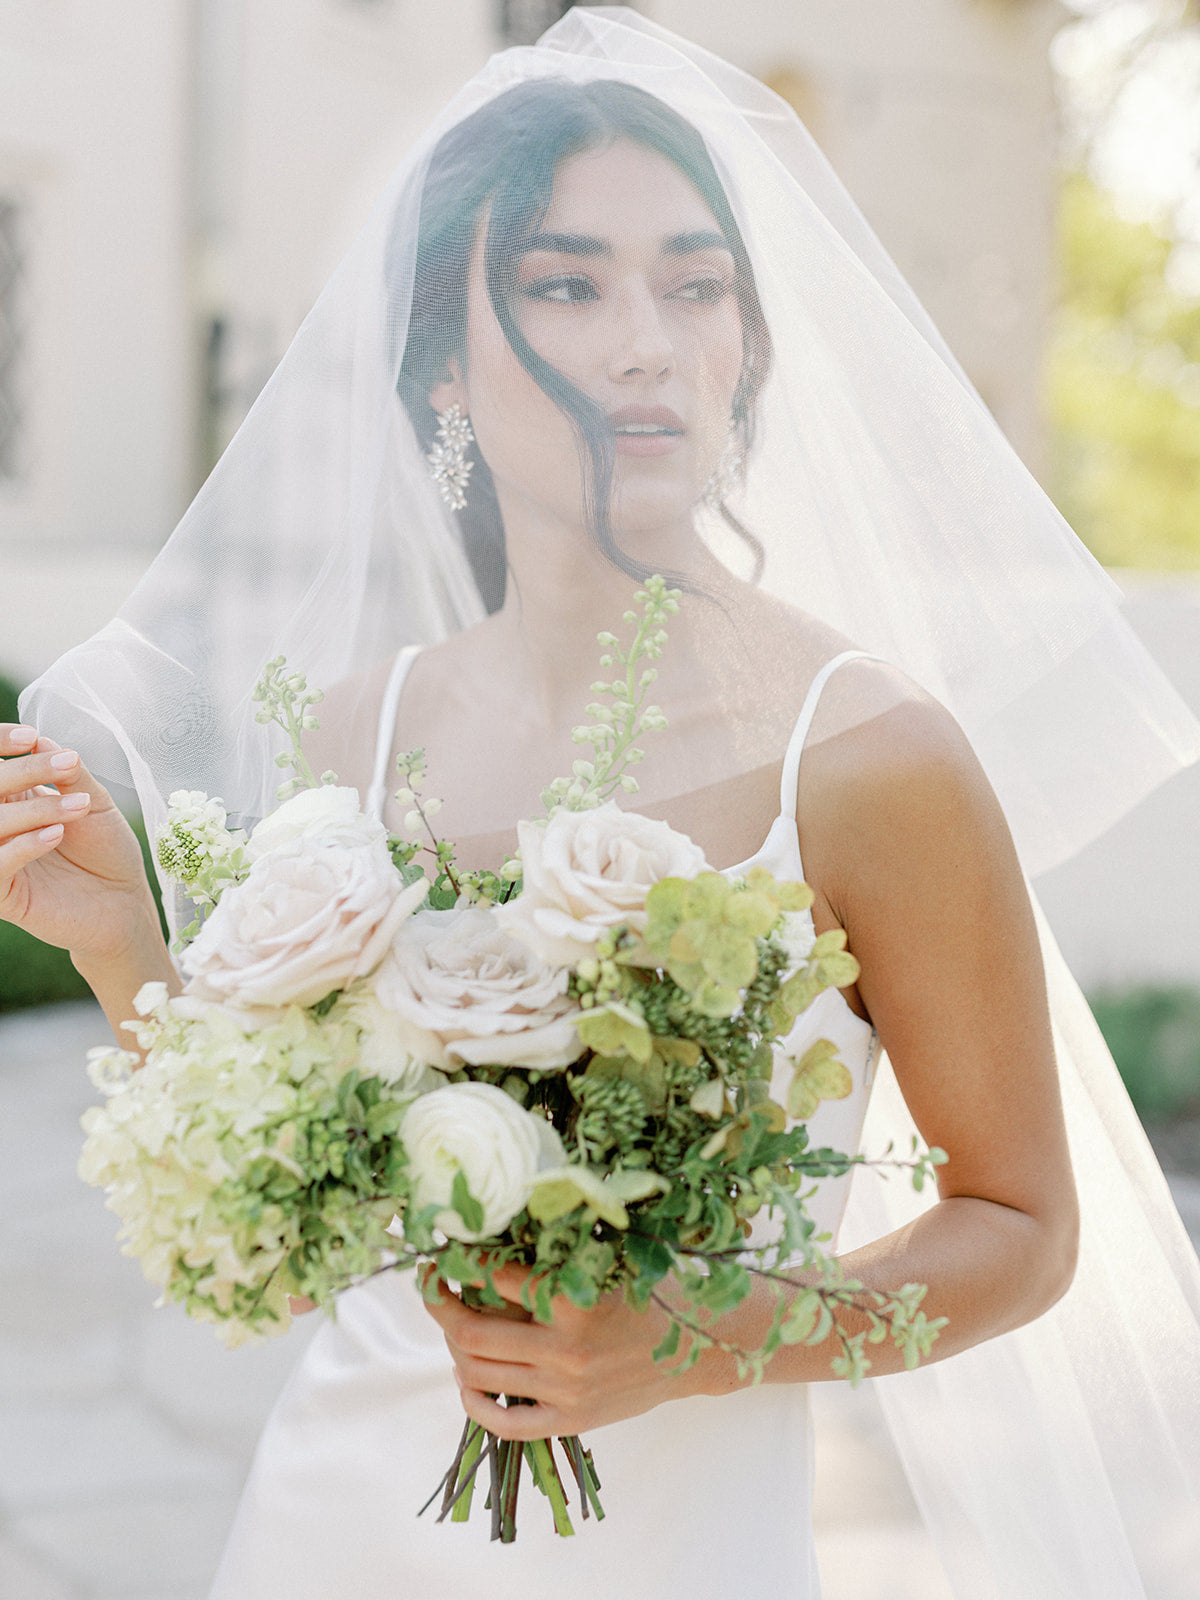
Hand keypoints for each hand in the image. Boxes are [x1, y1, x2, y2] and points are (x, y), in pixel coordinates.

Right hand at [0, 723, 160, 964]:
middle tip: (66, 767)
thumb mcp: (93, 804)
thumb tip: (40, 741)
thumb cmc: (107, 851)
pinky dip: (23, 846)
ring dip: (34, 810)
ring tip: (77, 808)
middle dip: (22, 773)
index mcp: (12, 800)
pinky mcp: (3, 896)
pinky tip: (55, 835)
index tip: (29, 737)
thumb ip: (67, 774)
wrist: (125, 903)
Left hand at [422, 1261, 701, 1439]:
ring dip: (454, 1349)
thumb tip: (493, 1235)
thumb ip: (557, 1255)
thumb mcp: (606, 1261)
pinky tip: (466, 1382)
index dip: (463, 1262)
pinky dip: (473, 1403)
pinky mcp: (571, 1420)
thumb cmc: (648, 1291)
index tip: (446, 1252)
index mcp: (575, 1299)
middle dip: (441, 1306)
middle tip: (433, 1287)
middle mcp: (567, 1349)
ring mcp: (567, 1391)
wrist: (696, 1345)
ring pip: (480, 1375)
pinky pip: (505, 1423)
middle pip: (473, 1333)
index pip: (496, 1278)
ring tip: (454, 1330)